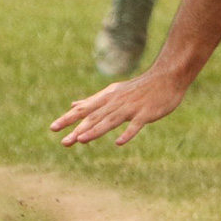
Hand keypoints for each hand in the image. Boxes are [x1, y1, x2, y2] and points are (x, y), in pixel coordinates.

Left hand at [50, 69, 185, 146]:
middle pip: (95, 117)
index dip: (69, 119)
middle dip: (78, 130)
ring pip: (111, 120)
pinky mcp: (146, 113)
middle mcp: (116, 102)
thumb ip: (94, 101)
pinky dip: (127, 133)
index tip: (53, 128)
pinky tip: (118, 142)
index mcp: (108, 98)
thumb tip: (73, 105)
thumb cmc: (140, 87)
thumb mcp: (114, 92)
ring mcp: (131, 108)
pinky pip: (135, 125)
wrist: (167, 77)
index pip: (85, 109)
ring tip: (82, 140)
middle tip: (64, 142)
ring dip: (96, 130)